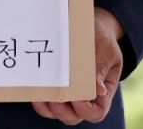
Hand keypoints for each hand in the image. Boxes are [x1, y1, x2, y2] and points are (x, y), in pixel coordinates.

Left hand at [32, 7, 123, 125]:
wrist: (91, 25)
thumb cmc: (102, 39)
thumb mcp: (107, 51)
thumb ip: (101, 68)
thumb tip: (99, 90)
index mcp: (102, 92)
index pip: (97, 113)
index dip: (86, 111)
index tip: (77, 98)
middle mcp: (84, 97)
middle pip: (73, 117)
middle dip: (62, 111)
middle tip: (55, 98)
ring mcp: (67, 93)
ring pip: (56, 112)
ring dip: (47, 108)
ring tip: (41, 95)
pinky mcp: (54, 85)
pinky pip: (44, 99)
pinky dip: (39, 98)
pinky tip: (35, 88)